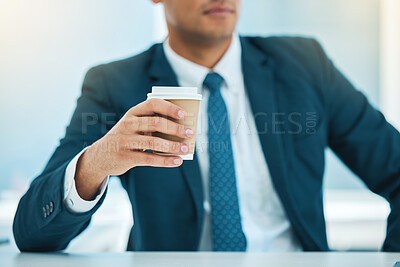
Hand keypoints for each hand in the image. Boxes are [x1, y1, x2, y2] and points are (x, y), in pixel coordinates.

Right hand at [75, 98, 193, 199]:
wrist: (100, 157)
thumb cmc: (126, 138)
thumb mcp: (134, 127)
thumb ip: (152, 125)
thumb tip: (181, 131)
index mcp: (132, 113)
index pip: (152, 104)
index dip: (169, 107)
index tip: (184, 114)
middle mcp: (128, 124)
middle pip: (155, 123)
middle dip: (175, 128)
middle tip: (190, 133)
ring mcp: (125, 141)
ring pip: (154, 143)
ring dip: (173, 146)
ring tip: (186, 149)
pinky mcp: (126, 157)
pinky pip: (149, 159)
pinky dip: (166, 160)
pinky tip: (177, 161)